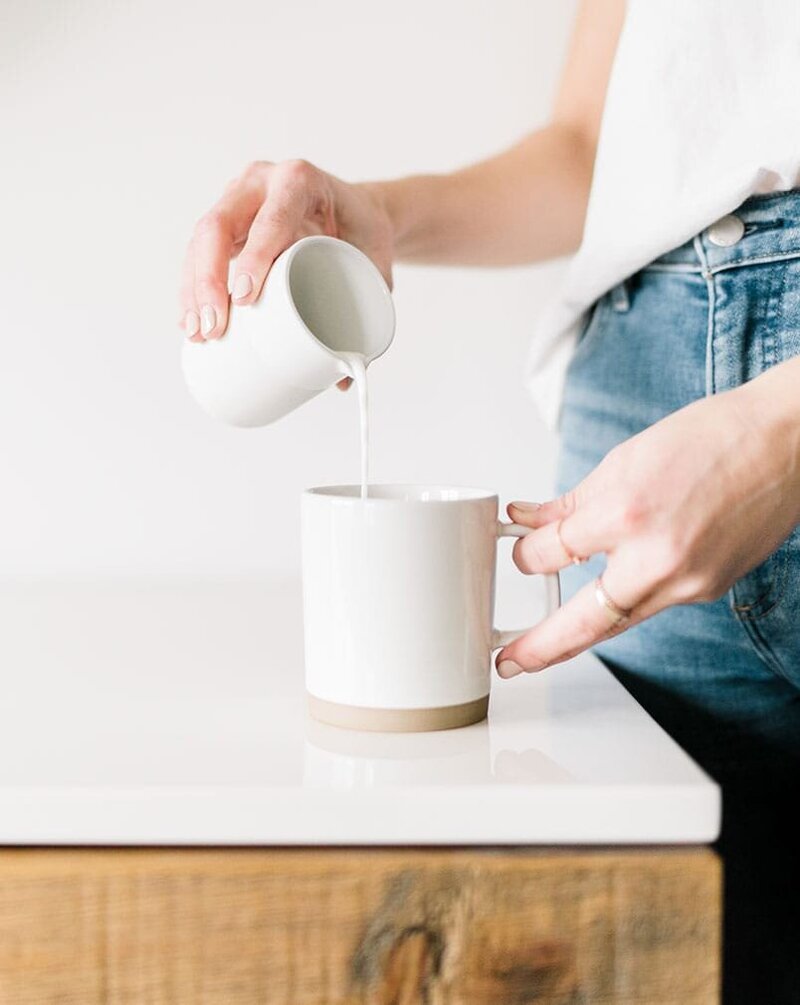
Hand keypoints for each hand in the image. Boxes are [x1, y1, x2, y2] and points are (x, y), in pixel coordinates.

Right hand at [179, 159, 393, 387]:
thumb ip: (370, 312)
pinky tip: (189, 321)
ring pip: (201, 241)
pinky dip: (192, 289)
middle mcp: (261, 182)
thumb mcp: (376, 261)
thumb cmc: (363, 233)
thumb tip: (343, 380)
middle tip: (215, 327)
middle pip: (219, 225)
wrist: (355, 209)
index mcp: (300, 180)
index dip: (254, 254)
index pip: (272, 215)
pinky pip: (198, 253)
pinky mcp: (226, 224)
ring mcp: (237, 200)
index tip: (245, 297)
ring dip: (194, 290)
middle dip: (209, 280)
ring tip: (199, 334)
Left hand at [496, 379, 799, 677]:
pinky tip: (610, 595)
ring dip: (579, 637)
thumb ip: (571, 503)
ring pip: (619, 621)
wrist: (783, 445)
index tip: (521, 553)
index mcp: (626, 514)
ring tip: (544, 649)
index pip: (553, 552)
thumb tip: (528, 521)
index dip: (527, 554)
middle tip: (508, 663)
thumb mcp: (624, 460)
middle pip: (584, 620)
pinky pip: (653, 604)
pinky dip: (627, 600)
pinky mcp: (708, 589)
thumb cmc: (713, 440)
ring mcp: (688, 582)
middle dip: (540, 648)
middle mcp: (658, 558)